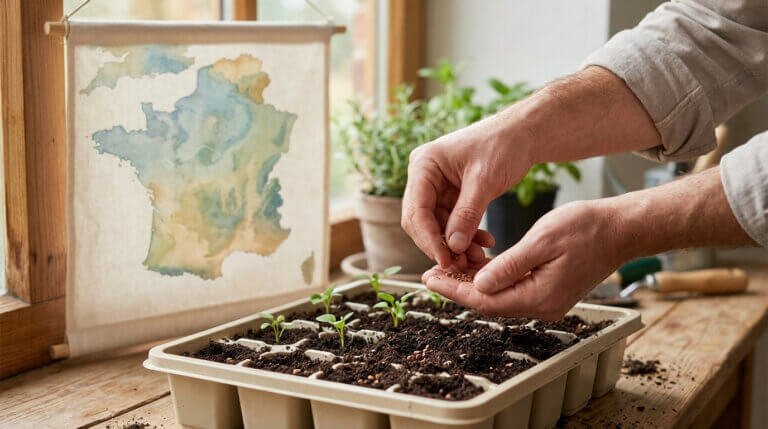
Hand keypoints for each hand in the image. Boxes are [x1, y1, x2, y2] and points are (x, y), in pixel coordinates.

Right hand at [401, 110, 533, 267]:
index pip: (416, 210)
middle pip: (421, 221)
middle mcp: (424, 176)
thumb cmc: (503, 145)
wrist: (523, 133)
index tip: (447, 260)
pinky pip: (452, 223)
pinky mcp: (451, 195)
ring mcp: (436, 186)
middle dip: (441, 244)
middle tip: (461, 264)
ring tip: (478, 256)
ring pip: (437, 226)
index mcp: (424, 165)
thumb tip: (453, 247)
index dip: (429, 239)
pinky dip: (466, 235)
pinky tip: (483, 243)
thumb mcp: (485, 180)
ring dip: (456, 244)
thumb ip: (467, 214)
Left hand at [423, 200, 629, 319]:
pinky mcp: (549, 292)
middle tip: (430, 274)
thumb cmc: (586, 227)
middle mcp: (542, 306)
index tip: (429, 279)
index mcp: (540, 296)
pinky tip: (475, 267)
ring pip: (500, 298)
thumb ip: (510, 265)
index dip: (453, 290)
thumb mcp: (543, 240)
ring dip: (473, 284)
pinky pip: (513, 290)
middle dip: (458, 289)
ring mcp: (547, 302)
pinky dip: (492, 280)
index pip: (485, 300)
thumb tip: (478, 285)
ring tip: (446, 270)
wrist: (621, 230)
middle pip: (489, 303)